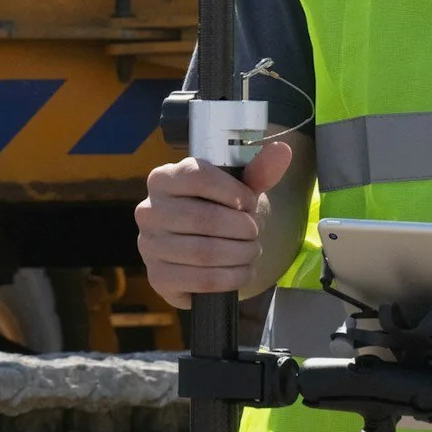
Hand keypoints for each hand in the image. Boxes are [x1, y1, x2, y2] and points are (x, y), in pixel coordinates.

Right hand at [135, 139, 294, 307]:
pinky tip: (242, 271)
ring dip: (240, 254)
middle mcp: (148, 210)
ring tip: (252, 251)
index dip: (232, 191)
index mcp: (162, 178)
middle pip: (203, 218)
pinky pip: (201, 280)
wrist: (204, 251)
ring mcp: (149, 245)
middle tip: (256, 232)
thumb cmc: (219, 211)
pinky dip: (231, 278)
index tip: (249, 202)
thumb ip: (258, 171)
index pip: (197, 176)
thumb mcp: (238, 188)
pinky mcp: (158, 277)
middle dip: (241, 228)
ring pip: (203, 252)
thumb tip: (282, 151)